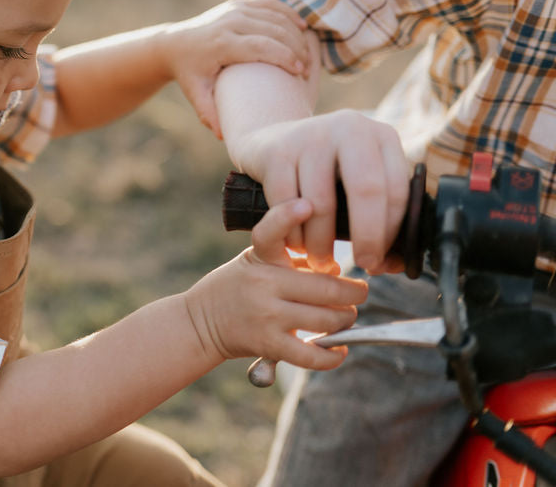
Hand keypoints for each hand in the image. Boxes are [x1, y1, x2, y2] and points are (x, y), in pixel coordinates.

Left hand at [161, 0, 308, 132]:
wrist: (174, 45)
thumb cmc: (190, 74)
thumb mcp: (196, 94)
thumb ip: (209, 114)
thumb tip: (224, 136)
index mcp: (221, 43)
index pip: (262, 46)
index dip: (285, 57)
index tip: (300, 72)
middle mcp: (229, 21)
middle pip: (274, 29)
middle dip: (296, 47)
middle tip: (308, 67)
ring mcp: (234, 9)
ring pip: (275, 16)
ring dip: (295, 33)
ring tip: (306, 54)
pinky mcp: (239, 4)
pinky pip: (270, 5)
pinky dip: (288, 14)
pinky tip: (302, 28)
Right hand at [185, 198, 367, 369]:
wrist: (199, 322)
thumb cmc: (238, 286)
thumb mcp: (257, 261)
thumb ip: (295, 261)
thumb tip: (336, 272)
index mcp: (261, 257)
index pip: (270, 231)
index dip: (287, 216)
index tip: (307, 204)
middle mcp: (263, 284)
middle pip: (327, 288)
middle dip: (354, 293)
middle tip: (359, 293)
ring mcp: (266, 316)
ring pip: (327, 321)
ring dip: (346, 321)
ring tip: (345, 318)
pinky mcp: (268, 345)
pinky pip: (311, 354)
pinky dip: (333, 355)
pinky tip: (339, 349)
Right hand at [231, 109, 408, 273]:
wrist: (267, 141)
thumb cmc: (322, 171)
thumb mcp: (356, 179)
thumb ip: (378, 214)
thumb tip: (394, 264)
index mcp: (380, 136)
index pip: (397, 190)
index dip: (391, 232)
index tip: (380, 260)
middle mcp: (348, 128)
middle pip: (367, 190)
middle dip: (367, 237)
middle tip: (362, 264)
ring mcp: (310, 137)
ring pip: (321, 204)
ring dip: (320, 243)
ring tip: (320, 260)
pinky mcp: (276, 151)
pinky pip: (286, 205)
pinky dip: (291, 233)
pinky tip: (295, 243)